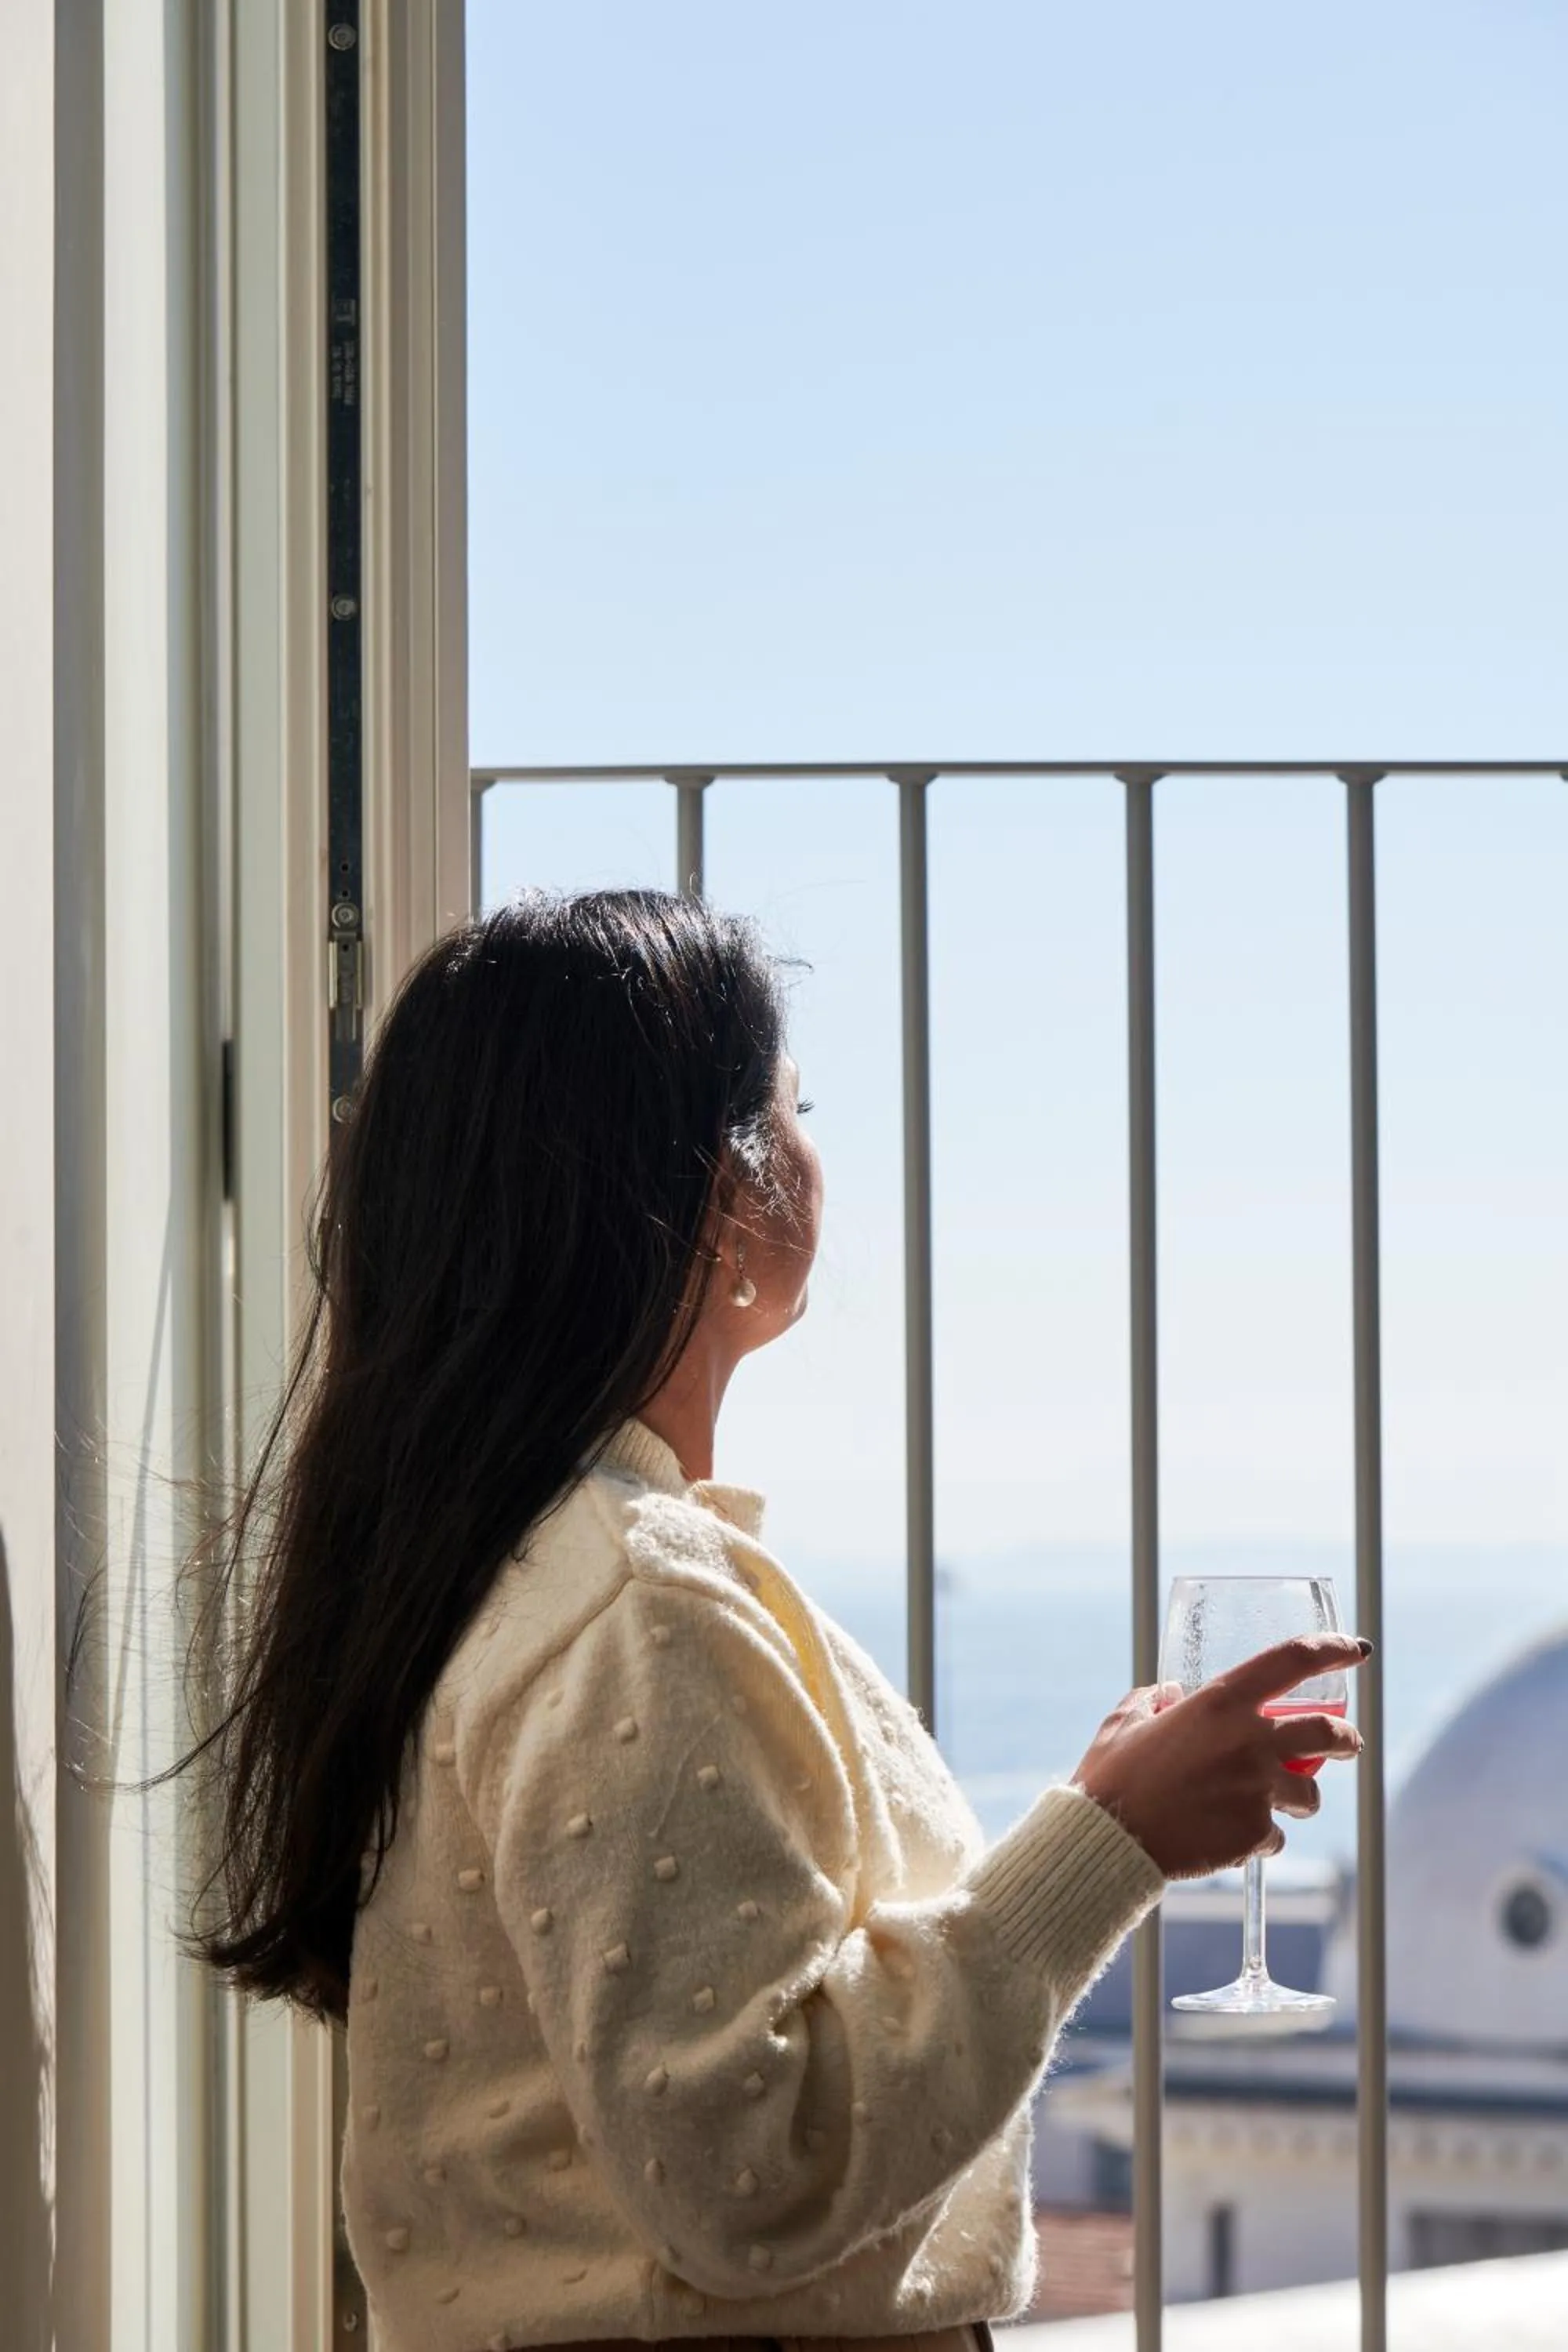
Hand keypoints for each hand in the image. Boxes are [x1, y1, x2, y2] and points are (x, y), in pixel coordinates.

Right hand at [1072, 1635, 1367, 1879]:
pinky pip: (1274, 1835)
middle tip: (1346, 1743)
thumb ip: (1154, 1699)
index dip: (1331, 1650)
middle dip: (1346, 1739)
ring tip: (1276, 1804)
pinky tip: (1230, 1837)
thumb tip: (1170, 1694)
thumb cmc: (1112, 1775)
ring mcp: (1257, 1789)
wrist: (1110, 1839)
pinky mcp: (1254, 1832)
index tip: (1354, 1650)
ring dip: (1298, 1798)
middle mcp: (1249, 1740)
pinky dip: (1259, 1837)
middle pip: (1330, 1733)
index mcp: (1220, 1702)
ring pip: (1309, 1794)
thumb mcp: (1126, 1720)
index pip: (1293, 1661)